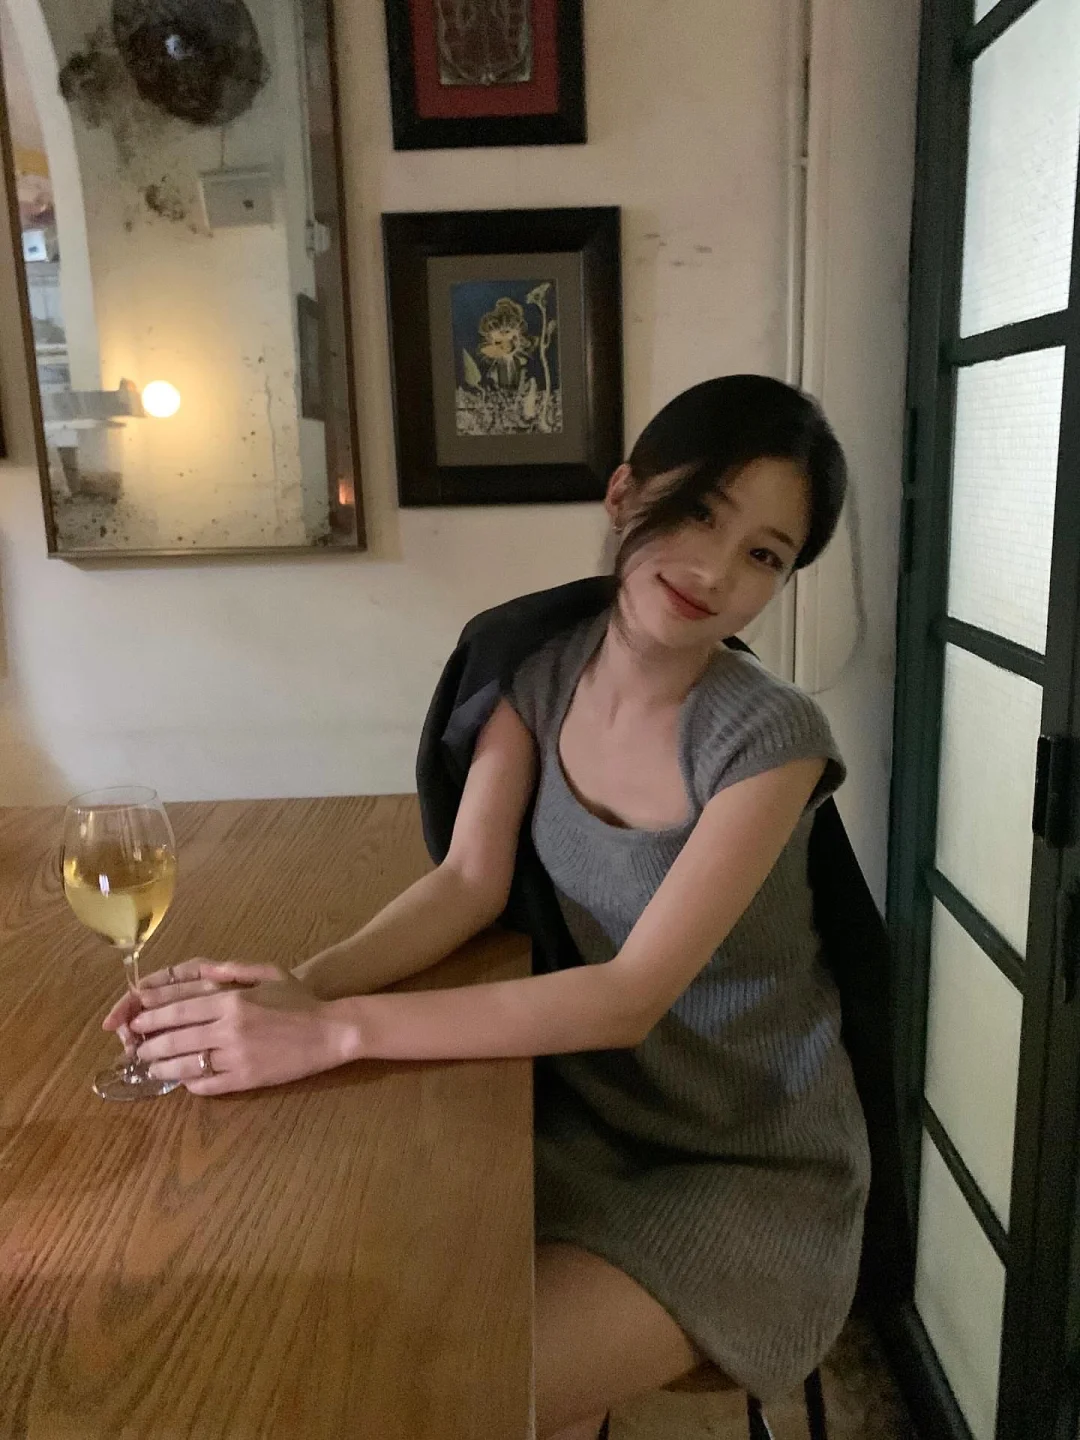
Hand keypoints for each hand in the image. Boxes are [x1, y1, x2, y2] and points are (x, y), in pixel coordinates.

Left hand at [128, 961, 356, 1094]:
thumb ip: (233, 969)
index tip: (135, 1018)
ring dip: (161, 1067)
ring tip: (150, 1067)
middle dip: (148, 1043)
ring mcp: (235, 1056)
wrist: (330, 1032)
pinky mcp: (245, 1080)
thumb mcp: (269, 973)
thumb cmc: (300, 1000)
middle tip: (135, 1048)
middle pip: (174, 1038)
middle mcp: (228, 1028)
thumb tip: (201, 970)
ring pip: (184, 1065)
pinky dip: (189, 1084)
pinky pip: (206, 1085)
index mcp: (232, 1000)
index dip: (151, 1014)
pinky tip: (182, 1082)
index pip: (178, 1007)